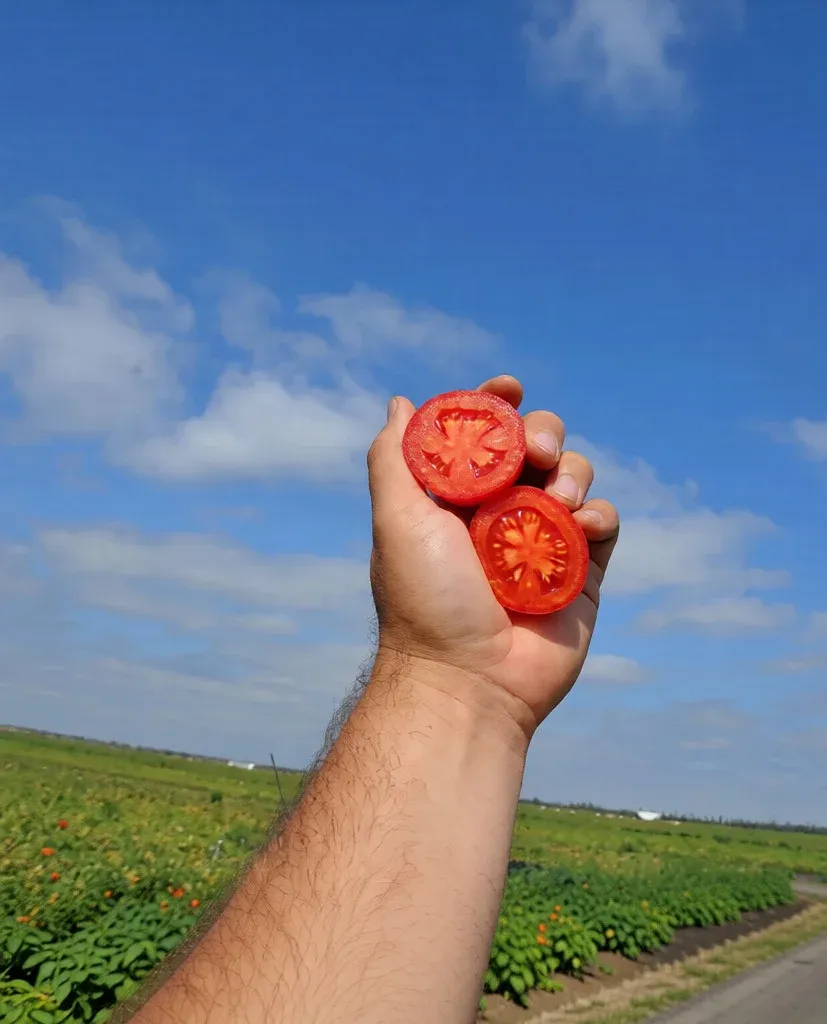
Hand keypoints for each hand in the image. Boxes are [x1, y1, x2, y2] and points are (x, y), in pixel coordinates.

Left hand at [368, 375, 618, 735]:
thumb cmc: (425, 599)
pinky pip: (603, 522)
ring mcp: (544, 540)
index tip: (509, 387)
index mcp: (458, 498)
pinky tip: (584, 526)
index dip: (497, 403)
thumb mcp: (397, 520)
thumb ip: (395, 458)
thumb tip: (401, 404)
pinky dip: (600, 513)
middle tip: (537, 452)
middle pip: (537, 445)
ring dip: (573, 472)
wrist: (468, 681)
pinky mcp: (581, 571)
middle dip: (543, 433)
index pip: (484, 434)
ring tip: (559, 502)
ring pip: (574, 475)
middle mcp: (501, 513)